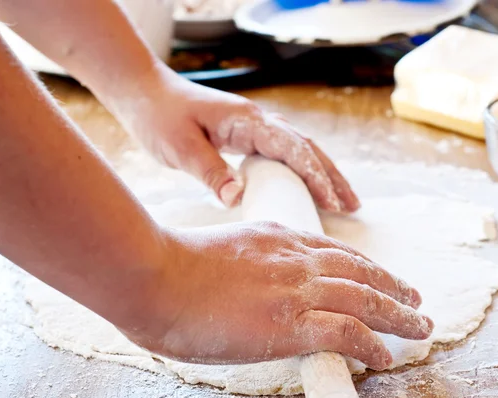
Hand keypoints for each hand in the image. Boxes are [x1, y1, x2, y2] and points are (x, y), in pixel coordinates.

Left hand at [110, 64, 359, 212]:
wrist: (144, 92)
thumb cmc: (159, 115)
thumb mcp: (179, 146)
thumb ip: (209, 171)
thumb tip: (238, 200)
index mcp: (247, 121)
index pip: (292, 148)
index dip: (315, 175)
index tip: (332, 201)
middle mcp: (258, 121)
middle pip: (307, 148)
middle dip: (332, 176)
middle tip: (353, 205)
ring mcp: (255, 127)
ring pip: (300, 150)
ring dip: (324, 173)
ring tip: (345, 200)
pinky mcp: (247, 136)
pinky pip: (285, 154)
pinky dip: (304, 170)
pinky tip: (309, 186)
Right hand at [120, 222, 432, 368]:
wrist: (155, 274)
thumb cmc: (171, 267)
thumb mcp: (223, 250)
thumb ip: (250, 262)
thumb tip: (258, 285)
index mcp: (278, 238)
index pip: (335, 251)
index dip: (365, 266)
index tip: (381, 276)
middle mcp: (296, 259)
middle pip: (360, 271)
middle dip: (392, 286)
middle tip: (415, 298)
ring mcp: (296, 289)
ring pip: (365, 299)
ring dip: (397, 314)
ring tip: (419, 325)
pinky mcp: (291, 323)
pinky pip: (348, 333)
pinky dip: (372, 344)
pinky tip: (385, 355)